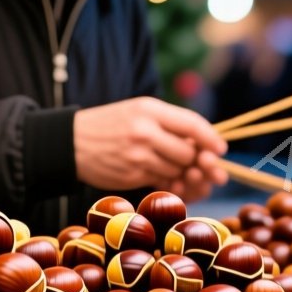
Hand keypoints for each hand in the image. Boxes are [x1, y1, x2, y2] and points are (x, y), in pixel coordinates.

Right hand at [73, 98, 227, 198]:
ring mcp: (137, 156)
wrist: (70, 142)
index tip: (221, 149)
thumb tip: (207, 144)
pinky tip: (164, 178)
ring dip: (181, 172)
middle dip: (196, 160)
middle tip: (198, 162)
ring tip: (173, 167)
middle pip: (188, 153)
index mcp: (149, 110)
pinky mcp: (131, 176)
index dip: (211, 139)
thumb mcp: (139, 111)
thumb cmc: (111, 124)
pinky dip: (168, 182)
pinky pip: (162, 182)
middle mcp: (144, 132)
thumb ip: (170, 123)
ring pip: (177, 170)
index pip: (192, 124)